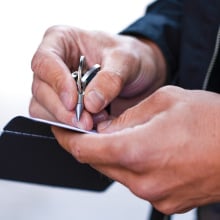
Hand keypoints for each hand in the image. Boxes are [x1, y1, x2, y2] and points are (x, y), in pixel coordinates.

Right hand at [29, 25, 165, 129]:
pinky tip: (91, 122)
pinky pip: (55, 118)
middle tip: (86, 121)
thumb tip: (90, 103)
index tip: (73, 101)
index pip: (45, 61)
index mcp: (61, 40)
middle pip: (41, 88)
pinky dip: (70, 124)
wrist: (136, 72)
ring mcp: (54, 85)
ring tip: (94, 121)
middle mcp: (53, 63)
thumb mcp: (126, 61)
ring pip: (43, 107)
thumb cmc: (127, 57)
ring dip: (67, 119)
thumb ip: (110, 79)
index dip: (57, 82)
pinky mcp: (60, 103)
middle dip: (63, 109)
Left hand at [52, 86, 219, 213]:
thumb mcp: (164, 102)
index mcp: (138, 151)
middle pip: (97, 162)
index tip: (60, 128)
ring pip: (115, 171)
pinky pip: (134, 179)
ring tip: (123, 134)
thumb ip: (127, 117)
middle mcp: (142, 180)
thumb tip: (105, 127)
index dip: (67, 138)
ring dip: (111, 153)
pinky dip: (129, 163)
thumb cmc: (213, 122)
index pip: (84, 150)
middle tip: (94, 125)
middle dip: (90, 143)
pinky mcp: (164, 200)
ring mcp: (154, 194)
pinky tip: (141, 149)